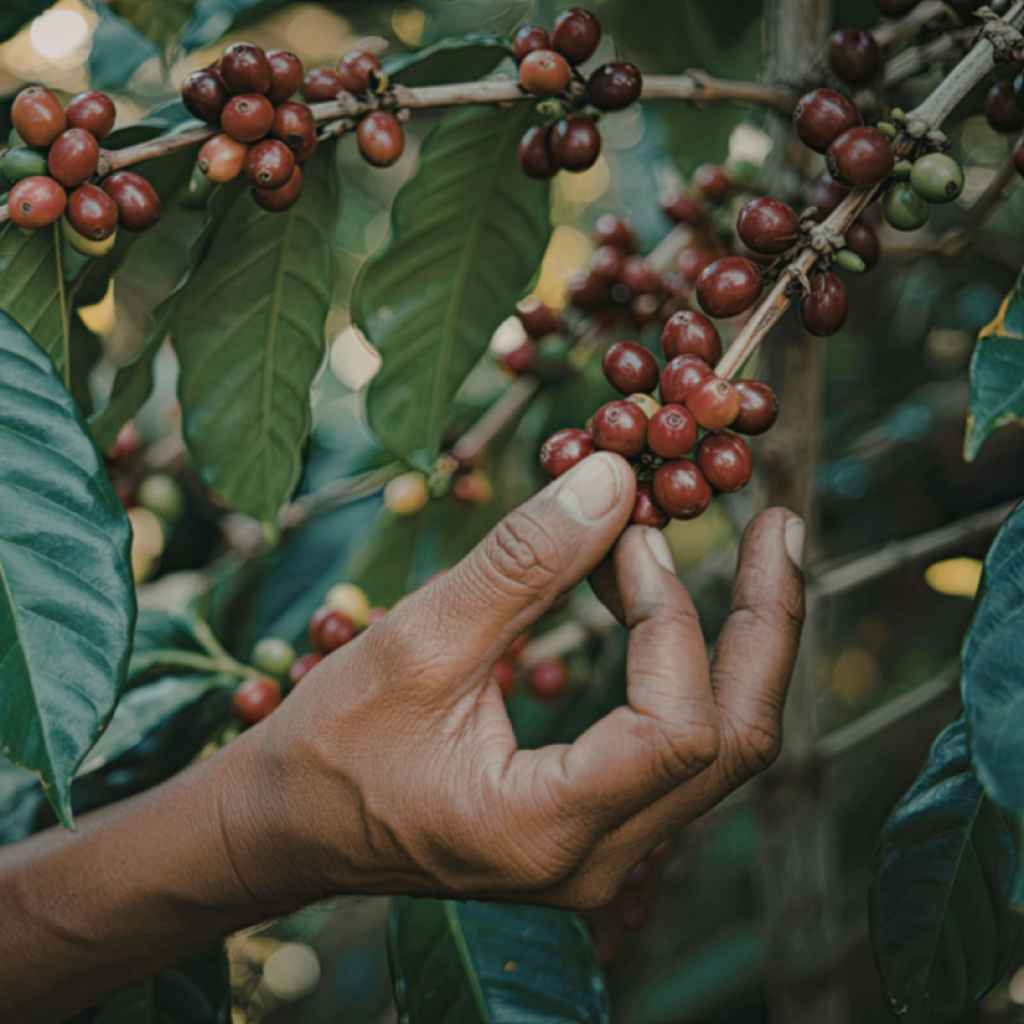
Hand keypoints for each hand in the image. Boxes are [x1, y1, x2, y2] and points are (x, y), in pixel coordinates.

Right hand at [222, 452, 804, 911]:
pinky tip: (673, 603)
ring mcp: (605, 852)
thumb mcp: (418, 641)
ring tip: (750, 550)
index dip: (672, 618)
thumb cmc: (331, 743)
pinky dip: (689, 667)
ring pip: (721, 750)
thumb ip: (520, 564)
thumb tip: (612, 478)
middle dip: (765, 626)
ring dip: (739, 645)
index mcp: (547, 829)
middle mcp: (598, 860)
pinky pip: (679, 747)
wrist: (290, 822)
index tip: (630, 533)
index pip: (676, 730)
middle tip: (778, 525)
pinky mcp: (595, 824)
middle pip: (736, 746)